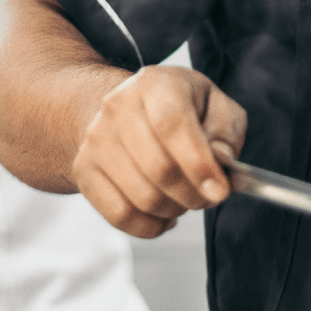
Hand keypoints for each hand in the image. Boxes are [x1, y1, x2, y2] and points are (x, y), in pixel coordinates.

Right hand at [72, 65, 246, 237]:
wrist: (127, 110)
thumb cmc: (178, 108)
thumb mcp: (213, 104)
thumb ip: (226, 130)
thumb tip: (221, 159)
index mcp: (155, 84)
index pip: (173, 125)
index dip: (198, 164)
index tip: (220, 191)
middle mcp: (119, 107)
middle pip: (158, 168)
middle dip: (193, 194)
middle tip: (207, 197)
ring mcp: (97, 139)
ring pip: (142, 197)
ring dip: (174, 210)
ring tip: (184, 200)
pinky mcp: (84, 169)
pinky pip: (119, 215)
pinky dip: (149, 226)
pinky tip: (163, 215)